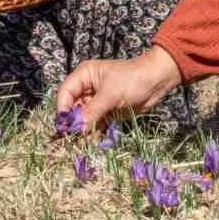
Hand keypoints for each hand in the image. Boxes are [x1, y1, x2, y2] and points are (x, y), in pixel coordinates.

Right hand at [55, 46, 182, 130]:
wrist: (156, 82)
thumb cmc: (132, 79)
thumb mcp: (110, 94)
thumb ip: (92, 111)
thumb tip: (77, 128)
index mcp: (84, 76)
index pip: (65, 92)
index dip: (62, 108)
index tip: (64, 124)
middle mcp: (87, 88)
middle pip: (72, 107)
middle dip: (73, 122)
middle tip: (71, 138)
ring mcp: (96, 101)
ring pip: (83, 118)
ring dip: (83, 130)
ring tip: (82, 143)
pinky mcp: (106, 112)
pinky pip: (95, 124)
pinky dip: (94, 132)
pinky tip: (93, 142)